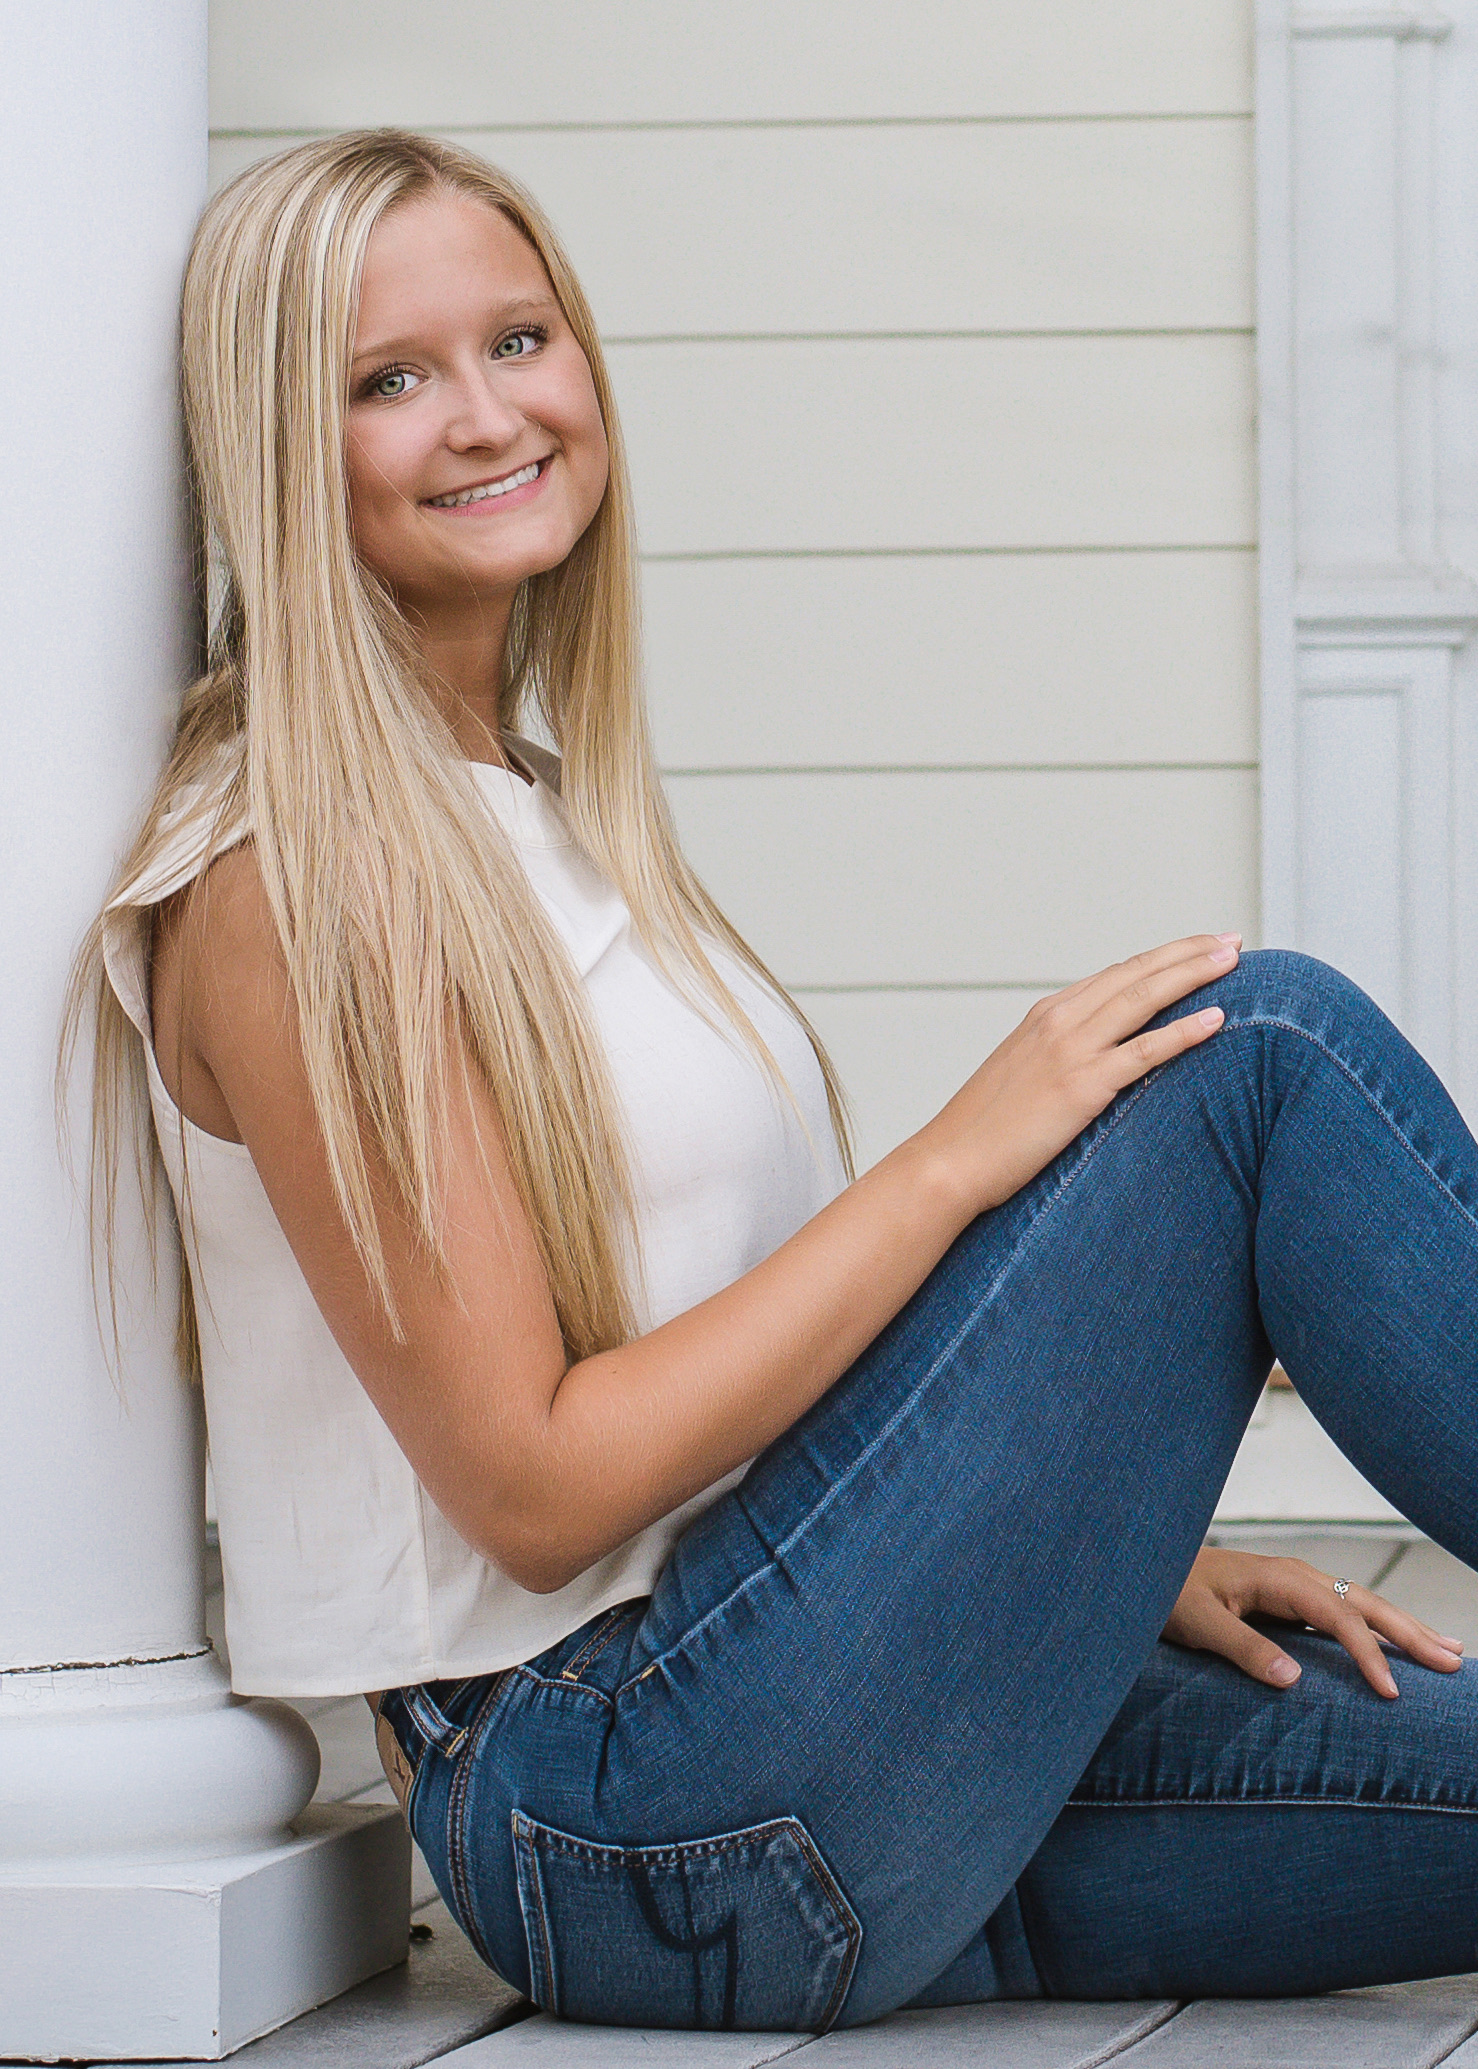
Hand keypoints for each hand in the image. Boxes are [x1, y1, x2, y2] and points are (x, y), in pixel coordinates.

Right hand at [917, 934, 1241, 1214]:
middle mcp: (1059, 1021)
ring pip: (1144, 998)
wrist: (950, 1162)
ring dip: (1193, 974)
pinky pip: (1144, 1051)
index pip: (1116, 974)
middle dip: (1188, 952)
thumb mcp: (1020, 1079)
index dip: (1162, 958)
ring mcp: (1070, 1050)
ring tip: (1232, 959)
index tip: (1198, 948)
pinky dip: (1184, 1031)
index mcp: (1045, 1016)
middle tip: (1232, 939)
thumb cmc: (982, 1132)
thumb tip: (1093, 1064)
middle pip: (1136, 973)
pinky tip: (1217, 1019)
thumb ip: (1056, 1059)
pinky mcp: (1082, 1085)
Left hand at [1164, 1547, 1464, 1697]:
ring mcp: (1298, 1586)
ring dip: (1404, 1628)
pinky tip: (1399, 1643)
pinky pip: (1346, 1613)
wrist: (1147, 1565)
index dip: (1368, 1653)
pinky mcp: (1293, 1599)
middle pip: (1365, 1603)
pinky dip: (1379, 1627)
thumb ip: (1242, 1647)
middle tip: (1452, 1663)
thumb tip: (1293, 1678)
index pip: (1339, 1616)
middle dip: (1410, 1632)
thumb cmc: (1167, 1592)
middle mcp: (1297, 1576)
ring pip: (1362, 1604)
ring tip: (1448, 1651)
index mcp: (1280, 1578)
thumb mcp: (1197, 1622)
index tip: (1391, 1691)